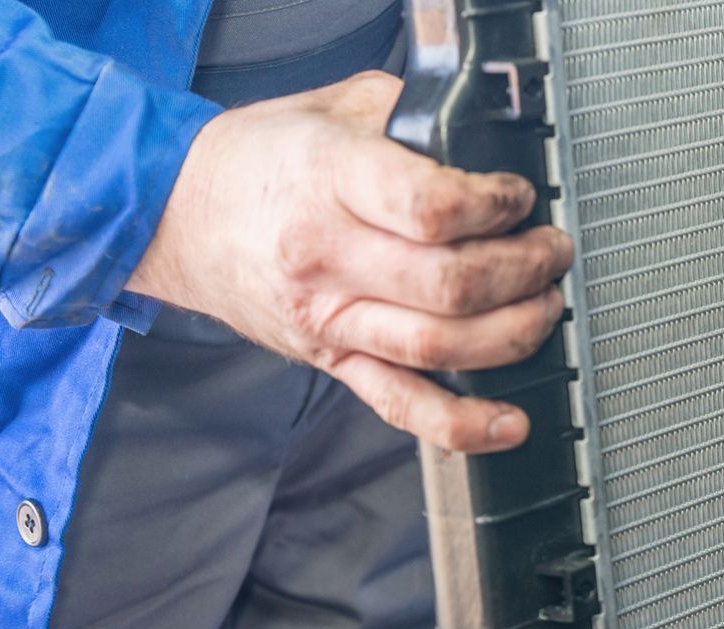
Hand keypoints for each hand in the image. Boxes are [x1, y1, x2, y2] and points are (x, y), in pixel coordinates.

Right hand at [128, 71, 571, 452]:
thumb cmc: (254, 162)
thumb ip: (406, 114)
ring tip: (544, 305)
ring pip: (441, 347)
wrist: (173, 213)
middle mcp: (327, 258)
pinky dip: (463, 424)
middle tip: (550, 252)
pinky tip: (509, 423)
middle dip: (525, 271)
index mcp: (330, 182)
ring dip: (514, 332)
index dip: (496, 207)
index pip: (434, 209)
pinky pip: (403, 405)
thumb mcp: (328, 109)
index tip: (518, 199)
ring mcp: (330, 319)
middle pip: (452, 285)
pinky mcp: (333, 362)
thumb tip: (477, 127)